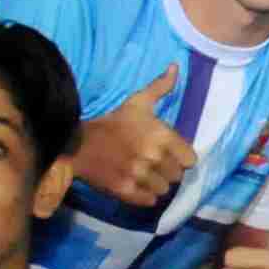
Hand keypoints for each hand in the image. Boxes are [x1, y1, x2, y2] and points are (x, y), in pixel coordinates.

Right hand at [75, 63, 193, 206]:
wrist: (79, 142)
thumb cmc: (113, 122)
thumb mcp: (137, 102)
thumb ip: (160, 87)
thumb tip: (175, 67)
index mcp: (161, 136)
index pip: (190, 160)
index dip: (181, 157)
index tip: (170, 154)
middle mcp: (153, 157)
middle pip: (177, 176)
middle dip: (168, 170)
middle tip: (153, 163)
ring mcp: (139, 175)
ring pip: (164, 189)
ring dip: (156, 183)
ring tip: (144, 173)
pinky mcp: (125, 191)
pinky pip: (150, 201)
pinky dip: (145, 195)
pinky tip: (136, 184)